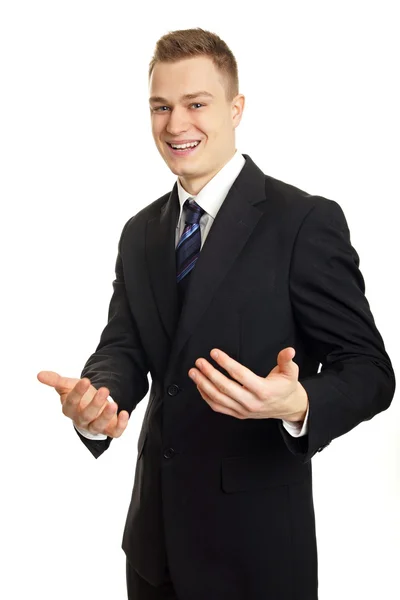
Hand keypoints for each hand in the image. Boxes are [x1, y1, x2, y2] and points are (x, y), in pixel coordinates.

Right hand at [37, 371, 129, 436]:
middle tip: (104, 390)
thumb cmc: (78, 396)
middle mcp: (81, 419)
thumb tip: (39, 374)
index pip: (72, 402)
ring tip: (114, 404)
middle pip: (86, 415)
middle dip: (95, 404)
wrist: (91, 408)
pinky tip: (125, 412)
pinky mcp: (109, 429)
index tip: (86, 380)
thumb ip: (55, 380)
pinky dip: (121, 425)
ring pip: (99, 425)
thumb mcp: (67, 386)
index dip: (77, 392)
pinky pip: (115, 432)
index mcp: (70, 409)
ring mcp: (95, 425)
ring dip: (107, 415)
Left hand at [188, 347, 307, 421]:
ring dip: (203, 385)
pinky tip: (200, 385)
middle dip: (209, 373)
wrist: (287, 407)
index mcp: (263, 390)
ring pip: (218, 399)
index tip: (214, 353)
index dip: (226, 363)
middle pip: (225, 388)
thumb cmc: (286, 387)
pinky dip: (206, 396)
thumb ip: (287, 360)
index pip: (240, 375)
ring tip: (194, 372)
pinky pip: (218, 407)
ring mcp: (243, 410)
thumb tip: (289, 350)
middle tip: (199, 361)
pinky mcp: (238, 414)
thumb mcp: (291, 372)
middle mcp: (251, 402)